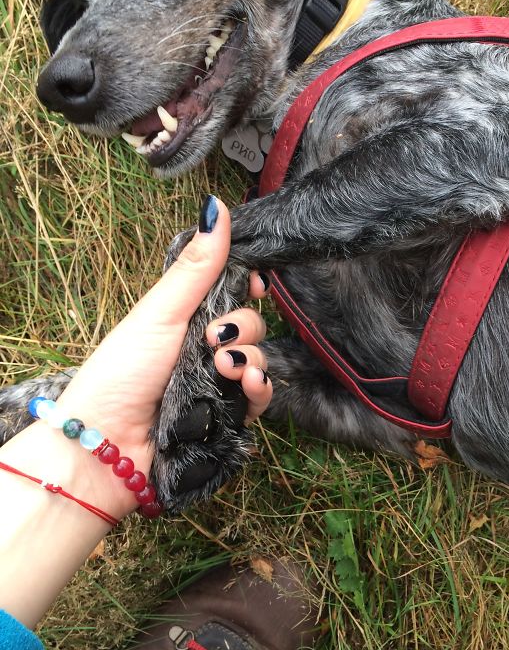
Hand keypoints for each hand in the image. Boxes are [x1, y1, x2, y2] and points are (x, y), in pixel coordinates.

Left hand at [47, 196, 269, 518]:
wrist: (108, 442)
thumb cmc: (122, 371)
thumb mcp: (160, 312)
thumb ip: (196, 267)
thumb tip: (218, 206)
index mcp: (186, 318)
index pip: (232, 294)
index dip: (250, 287)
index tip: (257, 285)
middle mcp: (204, 349)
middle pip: (251, 326)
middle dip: (244, 328)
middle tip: (216, 340)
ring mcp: (217, 384)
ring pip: (260, 360)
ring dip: (253, 359)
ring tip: (228, 368)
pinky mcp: (228, 419)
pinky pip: (260, 398)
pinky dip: (260, 389)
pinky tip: (248, 385)